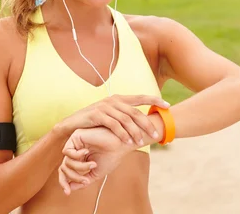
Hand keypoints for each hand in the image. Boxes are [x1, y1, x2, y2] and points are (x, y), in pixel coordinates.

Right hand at [54, 94, 168, 146]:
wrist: (71, 125)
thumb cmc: (93, 123)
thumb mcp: (110, 116)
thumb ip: (124, 116)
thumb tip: (142, 123)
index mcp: (118, 99)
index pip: (140, 97)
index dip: (154, 100)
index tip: (167, 105)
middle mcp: (113, 100)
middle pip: (135, 111)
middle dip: (147, 123)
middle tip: (155, 134)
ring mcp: (104, 106)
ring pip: (125, 119)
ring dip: (135, 132)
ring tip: (141, 143)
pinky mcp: (96, 114)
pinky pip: (113, 124)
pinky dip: (122, 133)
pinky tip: (127, 142)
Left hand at [58, 127, 132, 194]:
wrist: (120, 145)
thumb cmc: (111, 157)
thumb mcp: (95, 173)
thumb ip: (82, 180)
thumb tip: (69, 188)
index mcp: (81, 159)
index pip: (67, 171)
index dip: (64, 182)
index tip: (68, 193)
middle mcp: (76, 151)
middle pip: (64, 168)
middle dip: (74, 177)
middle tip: (86, 180)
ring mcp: (75, 144)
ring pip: (66, 162)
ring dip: (79, 167)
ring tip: (93, 165)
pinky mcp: (75, 136)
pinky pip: (67, 151)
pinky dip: (76, 156)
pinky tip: (86, 151)